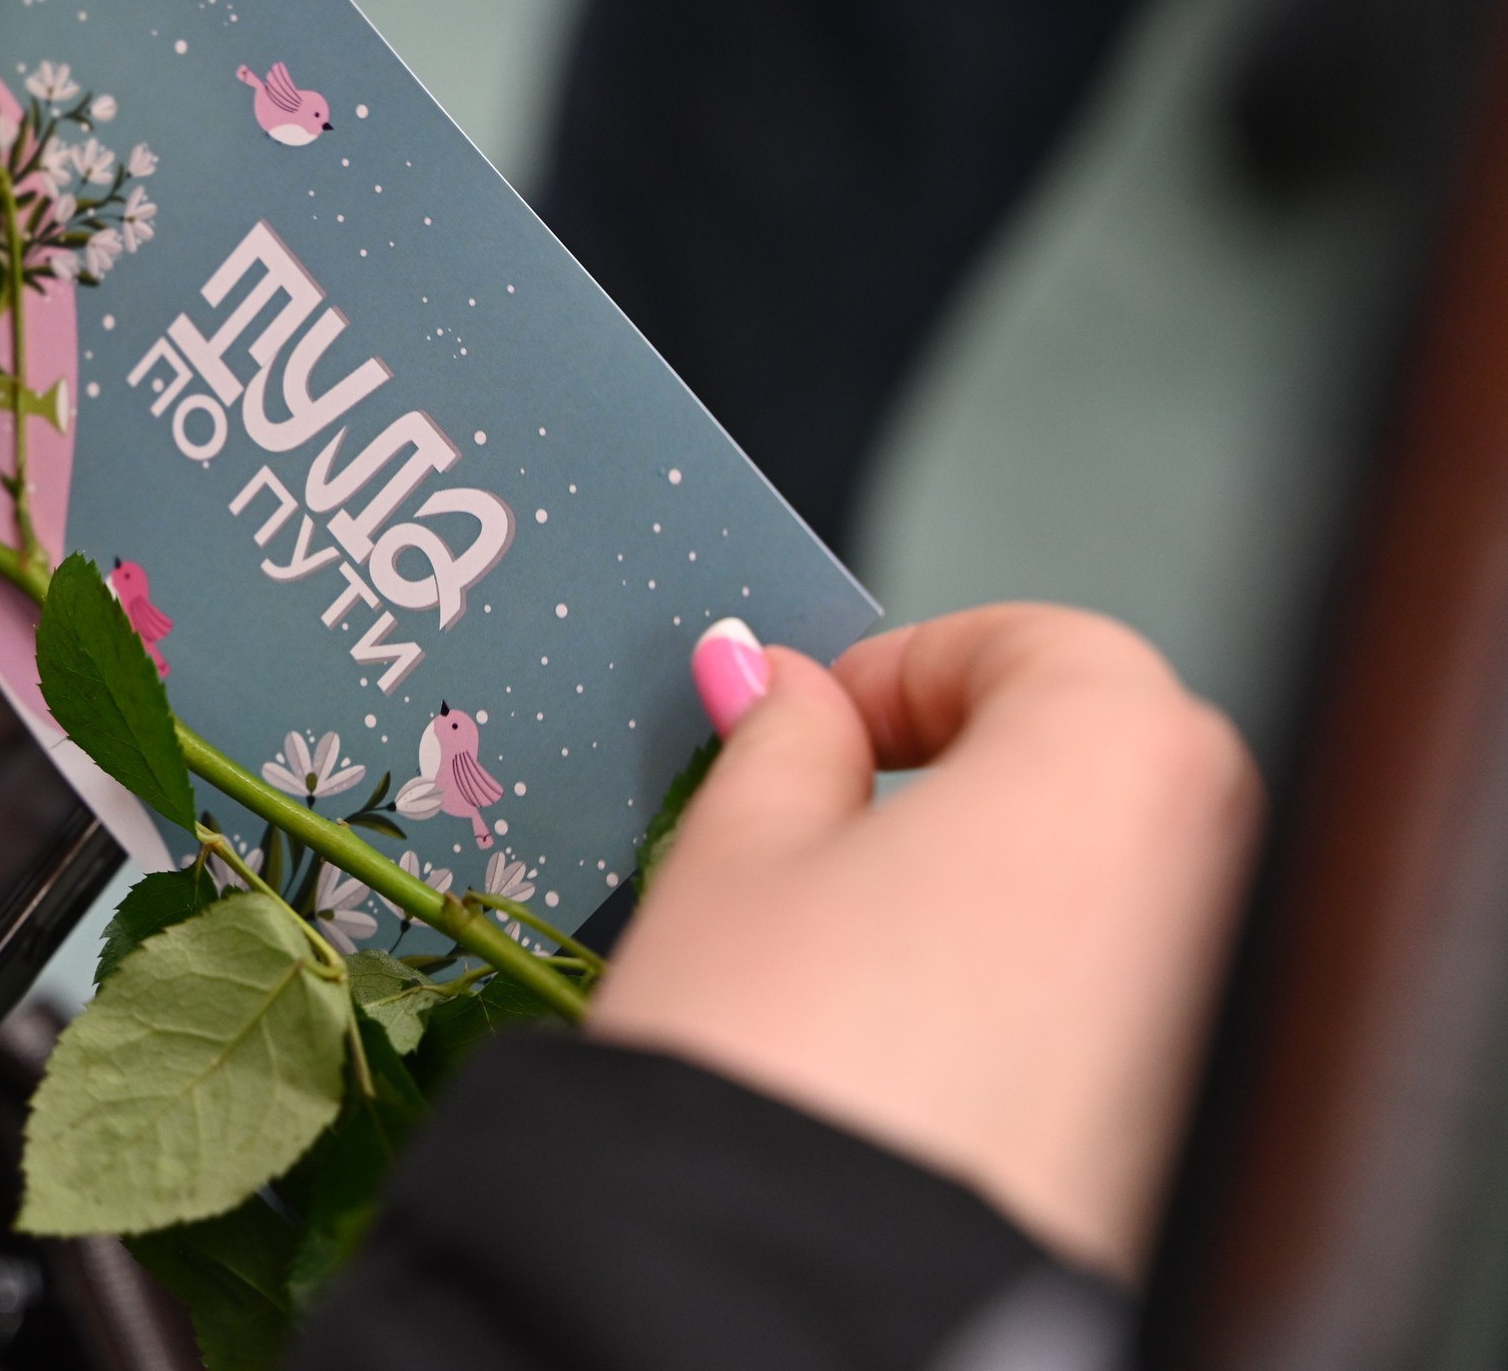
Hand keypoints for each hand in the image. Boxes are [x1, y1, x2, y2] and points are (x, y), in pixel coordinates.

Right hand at [591, 606, 1260, 1277]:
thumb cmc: (776, 1071)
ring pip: (1091, 884)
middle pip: (1091, 755)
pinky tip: (883, 1028)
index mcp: (1114, 766)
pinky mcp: (1155, 1121)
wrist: (795, 1293)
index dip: (907, 661)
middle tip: (819, 802)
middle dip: (956, 759)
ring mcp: (1191, 1013)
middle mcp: (1196, 882)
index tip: (813, 711)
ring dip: (978, 873)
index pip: (1041, 639)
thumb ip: (777, 737)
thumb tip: (782, 685)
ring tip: (831, 930)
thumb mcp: (736, 851)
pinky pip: (1091, 997)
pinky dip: (1003, 981)